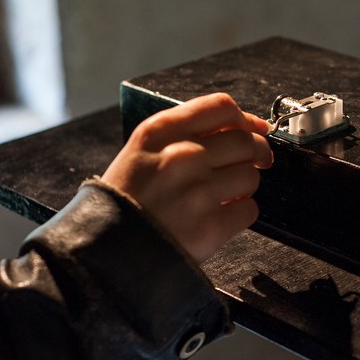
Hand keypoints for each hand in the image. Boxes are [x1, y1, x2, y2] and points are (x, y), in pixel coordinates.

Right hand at [101, 93, 272, 261]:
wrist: (102, 252)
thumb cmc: (123, 202)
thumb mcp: (140, 153)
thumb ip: (182, 135)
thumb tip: (240, 128)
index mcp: (159, 132)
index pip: (220, 107)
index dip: (245, 118)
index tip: (255, 129)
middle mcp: (181, 155)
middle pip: (244, 141)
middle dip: (257, 151)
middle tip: (257, 161)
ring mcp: (198, 191)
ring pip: (250, 175)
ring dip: (246, 185)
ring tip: (229, 193)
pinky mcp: (211, 226)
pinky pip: (249, 210)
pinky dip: (242, 213)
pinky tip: (224, 216)